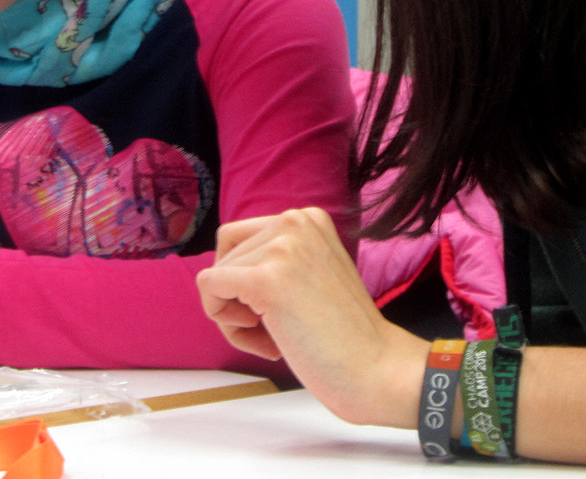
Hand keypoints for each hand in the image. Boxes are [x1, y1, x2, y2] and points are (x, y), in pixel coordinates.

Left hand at [195, 207, 428, 426]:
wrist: (376, 368)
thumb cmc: (342, 334)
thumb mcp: (310, 273)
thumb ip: (275, 259)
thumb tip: (215, 273)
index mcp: (308, 217)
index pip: (239, 239)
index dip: (245, 280)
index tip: (277, 310)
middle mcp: (294, 220)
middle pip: (225, 255)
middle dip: (237, 299)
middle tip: (274, 330)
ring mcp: (281, 248)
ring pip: (214, 275)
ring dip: (233, 317)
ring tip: (275, 338)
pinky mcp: (266, 279)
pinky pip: (208, 288)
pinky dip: (223, 320)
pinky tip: (266, 340)